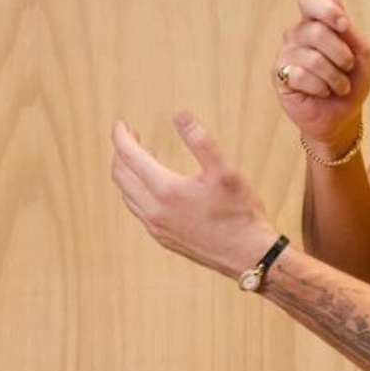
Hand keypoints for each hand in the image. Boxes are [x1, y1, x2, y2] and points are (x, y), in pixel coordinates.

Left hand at [110, 111, 279, 279]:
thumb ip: (201, 141)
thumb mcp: (226, 171)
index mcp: (166, 190)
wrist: (248, 255)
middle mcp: (154, 210)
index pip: (129, 156)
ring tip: (145, 157)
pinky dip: (138, 192)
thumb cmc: (241, 213)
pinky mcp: (163, 238)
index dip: (122, 137)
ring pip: (127, 195)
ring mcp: (156, 227)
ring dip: (128, 173)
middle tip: (131, 137)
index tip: (121, 124)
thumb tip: (180, 115)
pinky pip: (139, 210)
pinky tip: (157, 187)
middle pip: (121, 175)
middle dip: (121, 153)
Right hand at [274, 0, 369, 149]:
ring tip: (339, 86)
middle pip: (315, 31)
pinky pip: (301, 76)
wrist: (344, 116)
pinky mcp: (280, 76)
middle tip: (348, 67)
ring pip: (312, 57)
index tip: (344, 26)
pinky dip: (321, 88)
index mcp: (316, 23)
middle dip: (341, 54)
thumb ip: (347, 26)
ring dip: (335, 77)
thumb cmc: (352, 81)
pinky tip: (322, 93)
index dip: (326, 10)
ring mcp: (286, 54)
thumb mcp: (360, 52)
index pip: (308, 0)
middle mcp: (296, 34)